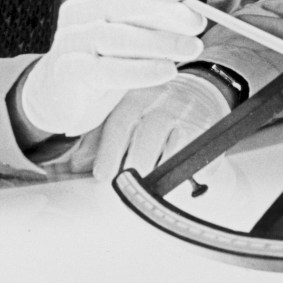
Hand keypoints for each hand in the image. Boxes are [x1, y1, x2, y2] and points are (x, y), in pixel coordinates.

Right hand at [20, 0, 206, 136]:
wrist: (60, 94)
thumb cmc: (102, 55)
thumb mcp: (128, 27)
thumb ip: (153, 8)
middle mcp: (78, 10)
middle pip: (125, 3)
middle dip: (167, 12)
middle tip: (197, 24)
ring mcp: (70, 40)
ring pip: (117, 36)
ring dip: (161, 42)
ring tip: (191, 49)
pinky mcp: (68, 72)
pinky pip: (107, 70)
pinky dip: (141, 70)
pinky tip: (167, 71)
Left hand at [93, 72, 230, 180]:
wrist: (198, 91)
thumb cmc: (150, 111)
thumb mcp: (123, 115)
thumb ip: (98, 139)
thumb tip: (74, 165)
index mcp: (135, 96)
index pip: (120, 123)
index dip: (110, 151)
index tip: (102, 177)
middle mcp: (161, 101)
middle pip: (146, 138)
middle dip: (135, 168)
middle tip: (125, 190)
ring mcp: (186, 115)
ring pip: (172, 149)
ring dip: (160, 173)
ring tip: (149, 191)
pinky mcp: (207, 129)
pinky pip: (198, 155)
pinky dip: (190, 173)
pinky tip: (181, 185)